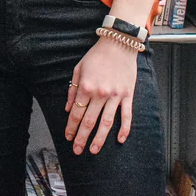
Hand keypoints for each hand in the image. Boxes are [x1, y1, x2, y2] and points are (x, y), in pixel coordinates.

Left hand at [64, 37, 138, 154]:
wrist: (118, 45)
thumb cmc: (96, 56)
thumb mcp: (78, 69)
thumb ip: (73, 89)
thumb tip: (69, 109)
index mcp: (86, 87)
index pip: (77, 113)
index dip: (71, 127)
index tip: (68, 137)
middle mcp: (100, 94)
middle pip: (90, 121)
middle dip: (82, 137)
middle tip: (77, 150)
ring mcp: (115, 96)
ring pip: (106, 123)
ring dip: (99, 139)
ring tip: (93, 150)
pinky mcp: (128, 96)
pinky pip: (127, 116)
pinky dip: (124, 130)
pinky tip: (120, 140)